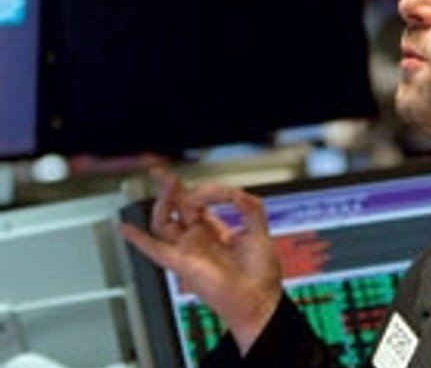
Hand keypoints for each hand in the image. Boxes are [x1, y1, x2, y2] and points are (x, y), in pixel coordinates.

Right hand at [119, 169, 282, 353]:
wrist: (259, 299)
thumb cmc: (260, 275)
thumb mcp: (259, 231)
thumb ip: (249, 207)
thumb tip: (233, 192)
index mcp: (215, 232)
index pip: (198, 203)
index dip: (205, 189)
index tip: (219, 188)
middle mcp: (198, 240)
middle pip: (176, 208)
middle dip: (171, 188)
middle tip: (165, 173)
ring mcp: (188, 251)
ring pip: (164, 222)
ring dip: (165, 202)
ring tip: (168, 184)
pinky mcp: (182, 263)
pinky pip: (155, 250)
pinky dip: (138, 240)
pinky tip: (126, 228)